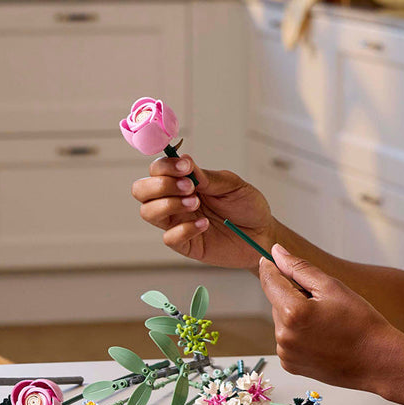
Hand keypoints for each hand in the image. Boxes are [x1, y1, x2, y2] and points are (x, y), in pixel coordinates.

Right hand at [131, 155, 273, 269]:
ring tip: (196, 204)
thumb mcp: (232, 184)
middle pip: (140, 190)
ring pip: (148, 212)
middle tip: (189, 187)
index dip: (165, 166)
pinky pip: (169, 238)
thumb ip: (206, 176)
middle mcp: (175, 200)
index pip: (157, 170)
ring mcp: (178, 223)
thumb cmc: (247, 206)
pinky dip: (184, 230)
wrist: (263, 234)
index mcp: (184, 181)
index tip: (186, 167)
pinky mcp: (186, 245)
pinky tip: (204, 225)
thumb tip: (183, 159)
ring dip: (169, 205)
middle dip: (159, 185)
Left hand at [258, 243, 403, 390]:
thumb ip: (299, 268)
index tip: (271, 259)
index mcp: (293, 313)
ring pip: (282, 321)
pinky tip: (321, 337)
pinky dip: (298, 333)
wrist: (377, 360)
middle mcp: (284, 336)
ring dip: (295, 315)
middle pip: (277, 302)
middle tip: (323, 302)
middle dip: (293, 296)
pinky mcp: (290, 365)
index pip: (270, 281)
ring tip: (326, 323)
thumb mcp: (332, 287)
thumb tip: (277, 253)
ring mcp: (286, 353)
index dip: (270, 267)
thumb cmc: (361, 323)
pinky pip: (287, 339)